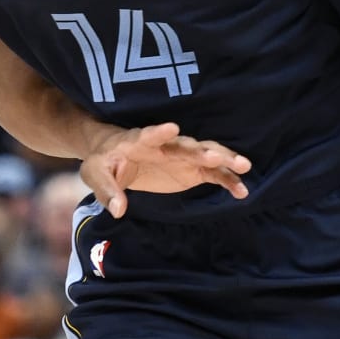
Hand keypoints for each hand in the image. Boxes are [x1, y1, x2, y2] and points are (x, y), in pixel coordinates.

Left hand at [80, 123, 250, 217]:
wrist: (116, 155)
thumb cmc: (104, 162)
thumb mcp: (96, 174)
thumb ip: (106, 190)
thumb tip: (118, 210)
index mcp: (138, 141)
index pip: (148, 135)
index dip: (158, 132)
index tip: (172, 128)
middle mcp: (165, 144)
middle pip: (185, 145)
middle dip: (200, 149)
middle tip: (214, 156)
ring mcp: (182, 156)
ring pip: (207, 154)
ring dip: (224, 159)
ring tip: (244, 167)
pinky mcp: (192, 169)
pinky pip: (214, 173)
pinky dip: (228, 180)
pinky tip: (242, 191)